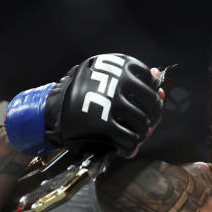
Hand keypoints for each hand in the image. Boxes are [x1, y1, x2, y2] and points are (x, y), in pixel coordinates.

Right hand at [5, 53, 163, 157]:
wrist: (52, 109)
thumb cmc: (85, 92)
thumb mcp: (108, 76)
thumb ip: (135, 78)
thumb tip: (159, 76)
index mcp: (119, 63)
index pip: (151, 82)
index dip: (151, 97)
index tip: (143, 105)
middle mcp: (118, 79)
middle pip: (152, 103)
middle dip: (152, 117)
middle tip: (143, 124)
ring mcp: (111, 101)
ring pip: (143, 122)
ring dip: (141, 133)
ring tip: (132, 135)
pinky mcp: (103, 123)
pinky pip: (130, 139)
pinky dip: (131, 147)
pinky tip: (125, 148)